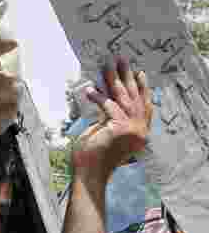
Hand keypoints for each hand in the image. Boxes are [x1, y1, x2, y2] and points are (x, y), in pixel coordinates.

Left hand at [71, 57, 152, 178]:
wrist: (88, 173)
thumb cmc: (92, 154)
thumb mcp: (104, 130)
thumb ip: (110, 116)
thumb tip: (107, 95)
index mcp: (139, 132)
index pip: (144, 105)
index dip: (142, 88)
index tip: (139, 72)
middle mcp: (140, 131)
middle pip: (135, 98)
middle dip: (128, 77)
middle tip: (121, 59)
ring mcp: (132, 131)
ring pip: (123, 99)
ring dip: (113, 80)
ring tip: (106, 66)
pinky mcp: (119, 129)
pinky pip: (109, 106)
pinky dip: (99, 97)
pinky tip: (89, 90)